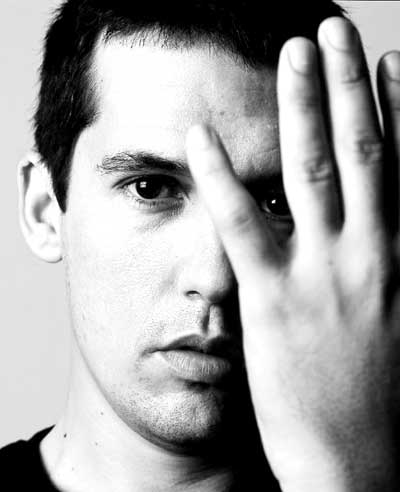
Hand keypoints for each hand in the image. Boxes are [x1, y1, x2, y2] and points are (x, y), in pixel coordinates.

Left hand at [186, 17, 399, 491]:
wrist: (356, 457)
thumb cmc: (374, 392)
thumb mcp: (390, 315)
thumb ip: (377, 265)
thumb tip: (370, 225)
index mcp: (396, 256)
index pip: (399, 166)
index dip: (396, 110)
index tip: (388, 64)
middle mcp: (367, 252)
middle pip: (360, 149)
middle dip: (348, 84)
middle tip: (335, 29)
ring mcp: (322, 273)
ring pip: (313, 170)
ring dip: (304, 105)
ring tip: (295, 50)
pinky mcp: (274, 300)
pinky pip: (244, 226)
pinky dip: (223, 177)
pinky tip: (202, 137)